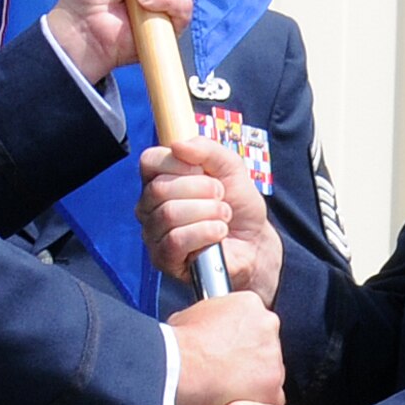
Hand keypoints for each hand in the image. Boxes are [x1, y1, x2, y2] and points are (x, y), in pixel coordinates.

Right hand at [137, 136, 281, 302]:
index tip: (204, 172)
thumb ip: (208, 150)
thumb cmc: (239, 205)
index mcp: (160, 179)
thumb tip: (177, 145)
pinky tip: (218, 233)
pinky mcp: (162, 259)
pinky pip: (176, 240)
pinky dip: (205, 233)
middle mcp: (150, 206)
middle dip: (202, 189)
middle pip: (159, 188)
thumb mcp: (231, 167)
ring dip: (208, 212)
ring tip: (223, 217)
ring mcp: (153, 233)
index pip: (150, 160)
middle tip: (221, 196)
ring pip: (169, 214)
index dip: (180, 163)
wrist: (255, 242)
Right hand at [170, 293, 282, 404]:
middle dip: (251, 356)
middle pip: (266, 344)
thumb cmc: (179, 342)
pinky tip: (233, 398)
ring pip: (270, 371)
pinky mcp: (273, 387)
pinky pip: (270, 396)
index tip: (229, 346)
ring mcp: (274, 357)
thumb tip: (209, 327)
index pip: (255, 319)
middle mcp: (268, 325)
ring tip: (226, 385)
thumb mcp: (194, 313)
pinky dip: (255, 400)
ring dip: (254, 379)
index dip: (240, 335)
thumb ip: (214, 318)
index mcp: (250, 303)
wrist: (177, 366)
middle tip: (228, 366)